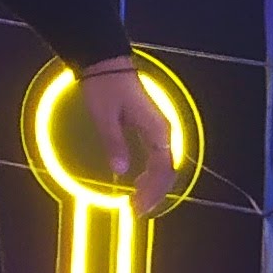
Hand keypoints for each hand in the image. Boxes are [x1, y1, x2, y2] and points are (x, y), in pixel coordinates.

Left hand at [76, 60, 181, 219]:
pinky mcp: (149, 125)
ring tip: (137, 201)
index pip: (163, 170)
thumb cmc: (105, 86)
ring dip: (153, 185)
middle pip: (167, 171)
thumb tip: (121, 171)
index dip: (152, 192)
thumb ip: (114, 144)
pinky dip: (150, 172)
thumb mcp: (104, 118)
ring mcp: (157, 128)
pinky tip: (139, 181)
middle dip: (154, 194)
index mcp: (157, 130)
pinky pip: (156, 155)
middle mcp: (163, 131)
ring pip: (163, 165)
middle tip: (136, 210)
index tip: (136, 208)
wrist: (106, 61)